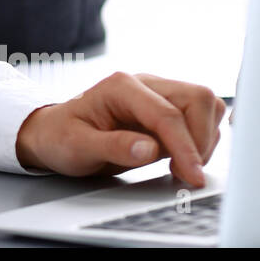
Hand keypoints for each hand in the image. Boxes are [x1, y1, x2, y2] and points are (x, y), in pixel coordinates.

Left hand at [15, 72, 226, 186]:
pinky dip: (201, 140)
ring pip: (205, 106)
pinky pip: (200, 118)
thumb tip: (149, 149)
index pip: (167, 114)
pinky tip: (179, 160)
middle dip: (200, 138)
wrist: (54, 134)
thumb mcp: (77, 147)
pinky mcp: (166, 109)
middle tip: (185, 172)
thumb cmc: (61, 138)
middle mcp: (144, 84)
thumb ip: (113, 147)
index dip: (185, 146)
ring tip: (179, 167)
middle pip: (198, 99)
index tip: (193, 176)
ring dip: (203, 139)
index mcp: (121, 87)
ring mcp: (158, 95)